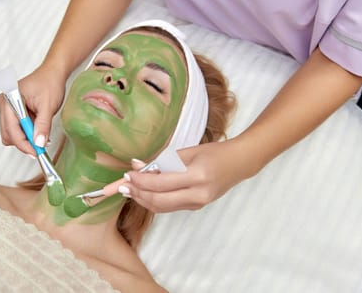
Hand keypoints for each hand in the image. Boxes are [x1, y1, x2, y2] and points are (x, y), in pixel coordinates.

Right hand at [0, 63, 65, 154]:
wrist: (52, 73)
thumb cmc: (49, 83)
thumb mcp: (48, 106)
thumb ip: (43, 126)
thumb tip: (39, 143)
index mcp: (10, 99)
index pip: (11, 129)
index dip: (24, 144)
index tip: (36, 153)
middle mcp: (4, 104)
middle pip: (8, 134)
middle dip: (24, 142)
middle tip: (40, 147)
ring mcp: (7, 108)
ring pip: (11, 134)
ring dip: (26, 139)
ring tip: (41, 136)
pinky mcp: (13, 112)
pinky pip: (16, 129)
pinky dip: (27, 134)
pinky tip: (38, 131)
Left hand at [121, 139, 257, 212]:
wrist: (239, 164)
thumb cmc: (214, 153)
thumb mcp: (188, 152)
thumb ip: (162, 161)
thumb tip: (137, 166)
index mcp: (197, 177)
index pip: (161, 184)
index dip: (141, 181)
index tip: (127, 174)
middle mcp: (198, 195)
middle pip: (159, 201)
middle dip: (138, 194)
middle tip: (122, 186)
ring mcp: (198, 204)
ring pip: (162, 207)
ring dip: (143, 199)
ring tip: (129, 189)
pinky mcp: (196, 207)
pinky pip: (169, 207)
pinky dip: (154, 200)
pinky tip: (144, 192)